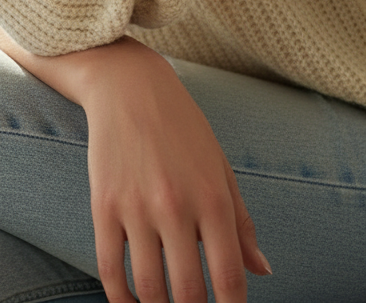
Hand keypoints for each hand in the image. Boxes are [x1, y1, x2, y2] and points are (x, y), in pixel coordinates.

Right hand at [82, 41, 269, 302]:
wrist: (127, 85)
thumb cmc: (181, 126)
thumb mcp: (220, 167)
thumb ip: (241, 222)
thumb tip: (262, 272)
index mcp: (213, 199)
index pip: (229, 279)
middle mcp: (176, 207)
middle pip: (188, 292)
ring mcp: (136, 206)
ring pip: (148, 286)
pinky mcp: (103, 203)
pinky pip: (109, 265)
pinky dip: (119, 296)